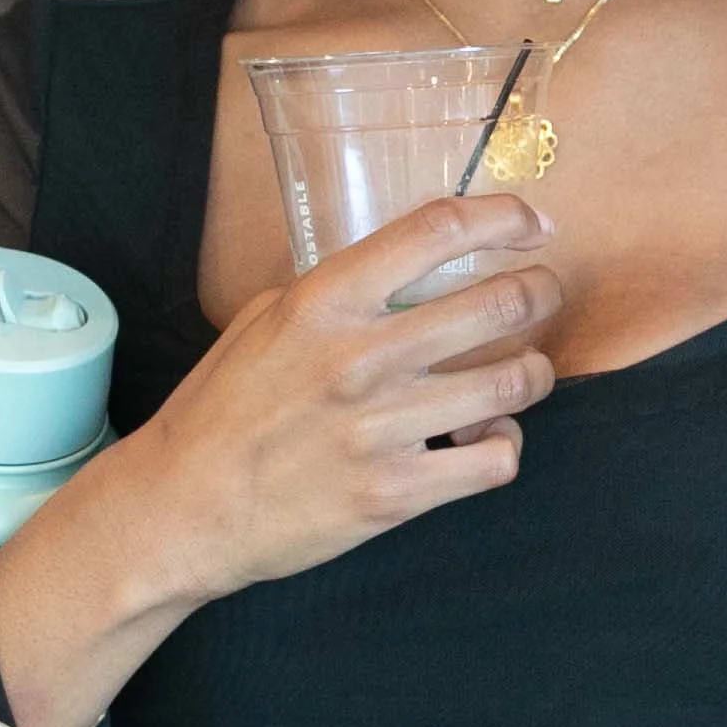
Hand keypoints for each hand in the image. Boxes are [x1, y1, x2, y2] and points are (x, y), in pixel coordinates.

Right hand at [84, 188, 559, 610]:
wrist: (183, 510)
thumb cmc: (220, 412)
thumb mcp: (262, 322)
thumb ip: (335, 293)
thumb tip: (402, 269)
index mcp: (324, 302)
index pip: (437, 231)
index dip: (503, 217)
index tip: (532, 225)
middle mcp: (361, 357)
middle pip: (500, 303)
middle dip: (540, 293)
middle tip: (542, 294)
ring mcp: (383, 429)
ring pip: (515, 384)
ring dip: (533, 372)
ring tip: (523, 372)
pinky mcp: (397, 494)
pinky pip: (496, 460)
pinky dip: (504, 445)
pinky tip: (485, 438)